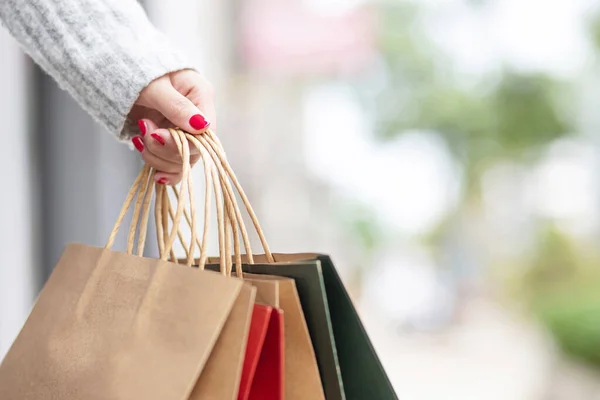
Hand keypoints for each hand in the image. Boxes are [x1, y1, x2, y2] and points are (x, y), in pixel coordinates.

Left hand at [128, 69, 214, 184]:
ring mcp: (183, 130)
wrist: (116, 67)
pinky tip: (153, 171)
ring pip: (182, 160)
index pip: (206, 132)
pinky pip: (172, 163)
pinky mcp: (170, 139)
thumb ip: (176, 106)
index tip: (157, 135)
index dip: (184, 143)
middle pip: (194, 150)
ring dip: (158, 158)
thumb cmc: (135, 68)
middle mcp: (196, 116)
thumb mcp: (155, 86)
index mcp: (200, 96)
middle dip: (165, 150)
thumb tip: (201, 126)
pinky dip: (160, 167)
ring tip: (139, 140)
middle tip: (144, 134)